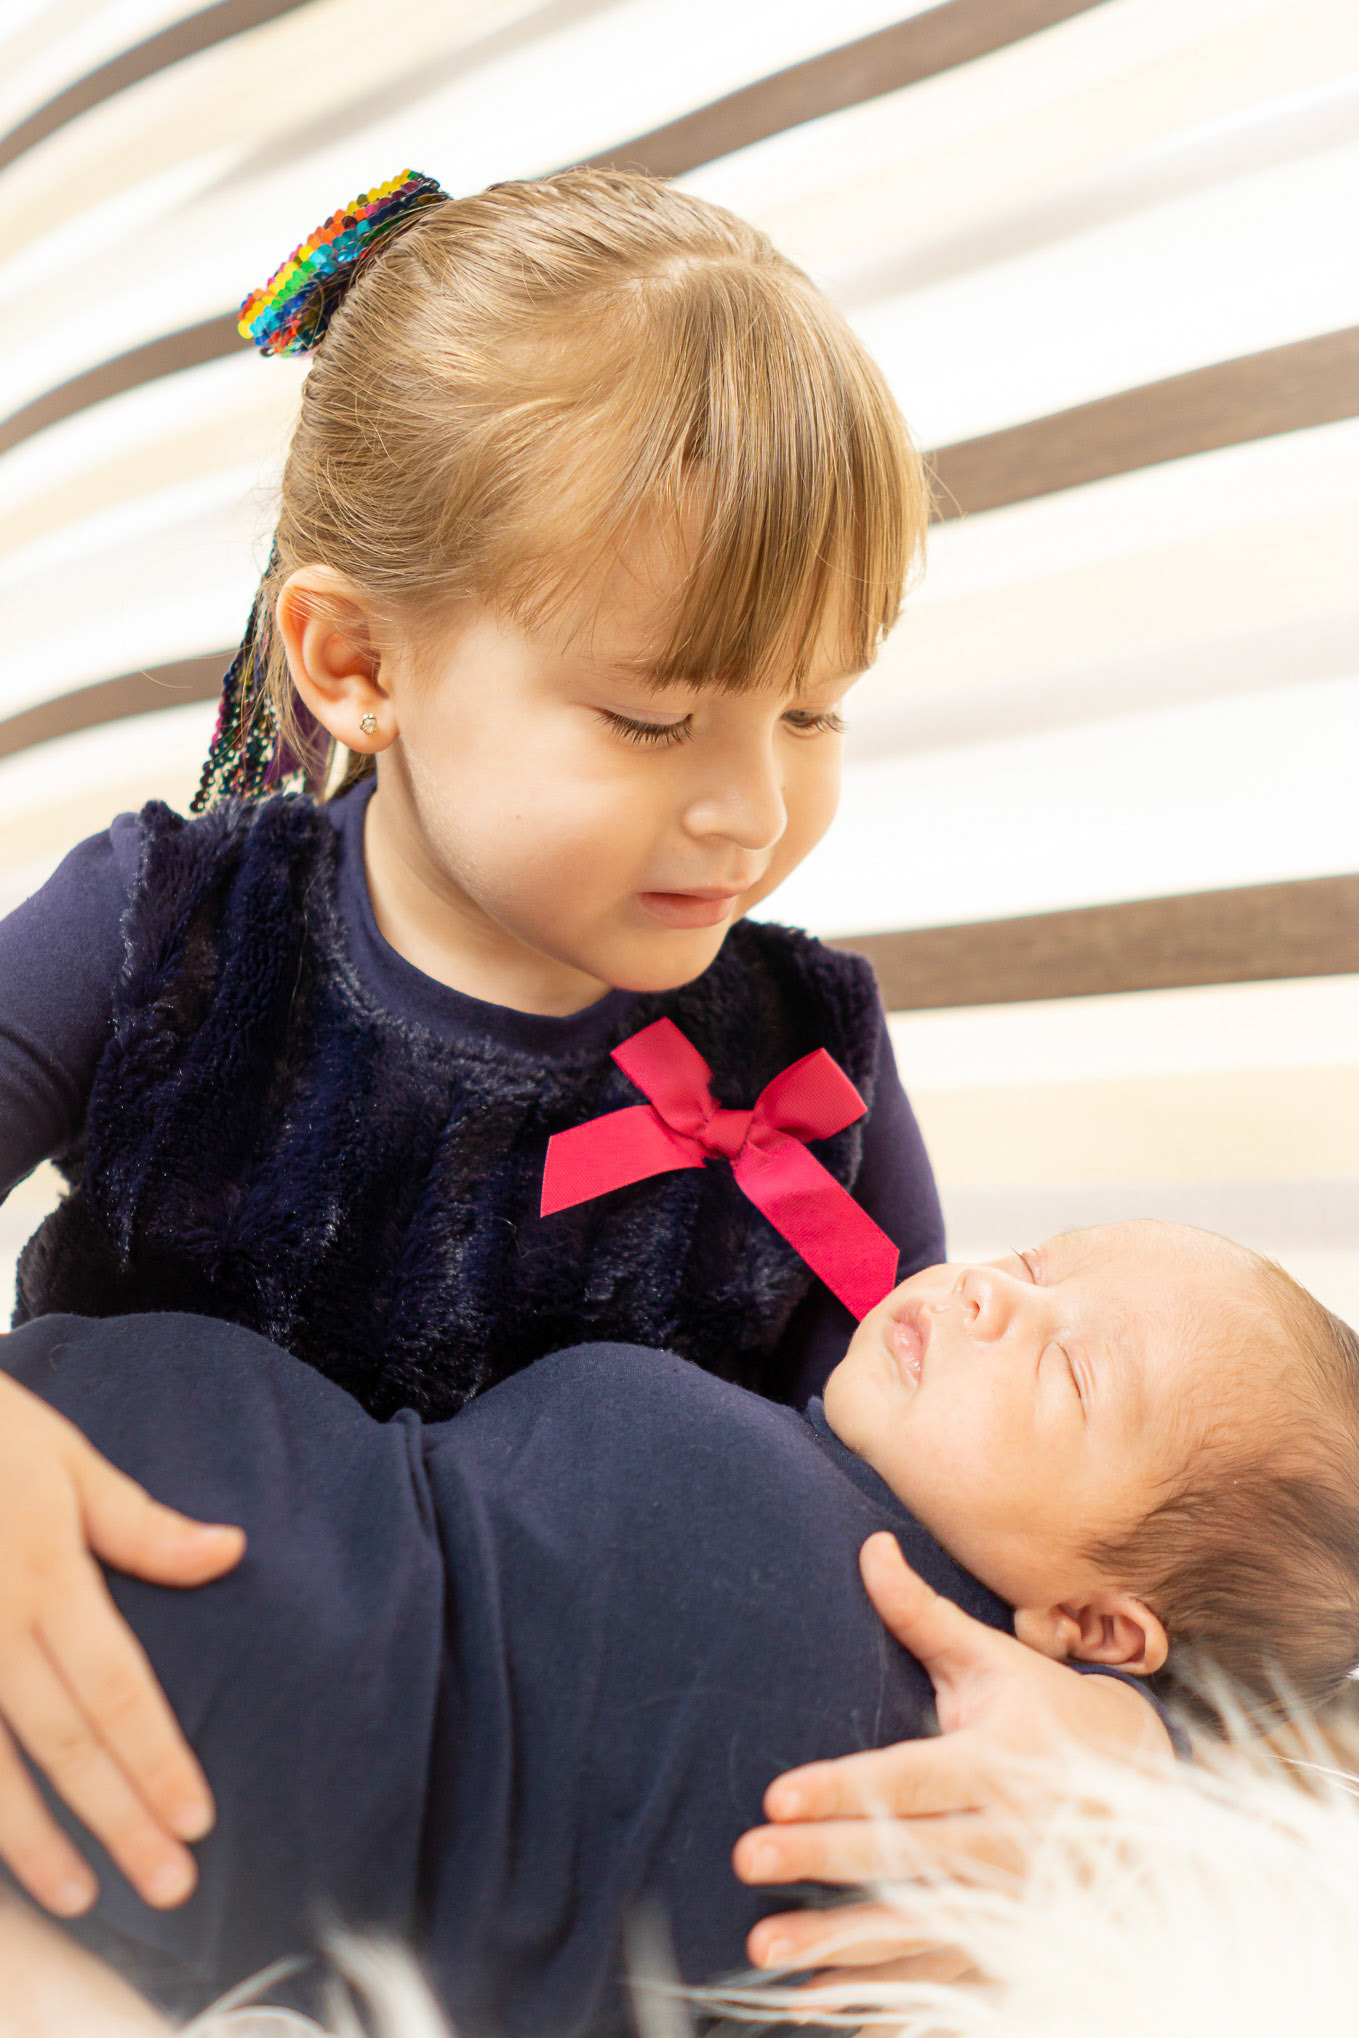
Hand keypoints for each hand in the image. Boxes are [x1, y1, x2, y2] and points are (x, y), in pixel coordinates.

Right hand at [0, 1368, 244, 1916]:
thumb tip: (229, 1551)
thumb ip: (139, 1523)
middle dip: (118, 1821)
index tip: (197, 1821)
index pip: (115, 1687)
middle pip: (63, 1743)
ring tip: (81, 1897)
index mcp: (43, 1575)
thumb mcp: (62, 1458)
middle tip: (170, 1887)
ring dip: (34, 1843)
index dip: (157, 1758)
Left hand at [734, 1532, 1172, 1977]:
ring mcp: (1016, 1901)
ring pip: (919, 1928)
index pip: (910, 1778)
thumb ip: (922, 1615)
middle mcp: (1010, 1837)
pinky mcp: (1017, 1945)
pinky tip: (814, 2002)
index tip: (772, 1795)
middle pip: (905, 1853)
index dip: (844, 1788)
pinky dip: (885, 1996)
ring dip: (839, 1943)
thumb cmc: (1047, 1711)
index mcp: (1002, 1763)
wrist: (1146, 1789)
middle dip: (823, 1859)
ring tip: (762, 1944)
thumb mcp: (993, 1661)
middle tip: (745, 1858)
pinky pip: (944, 1979)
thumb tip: (870, 1546)